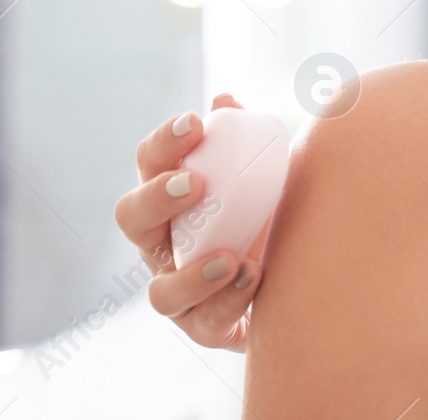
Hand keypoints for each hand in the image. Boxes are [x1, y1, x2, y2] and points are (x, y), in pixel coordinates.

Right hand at [114, 93, 272, 350]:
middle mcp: (162, 244)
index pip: (148, 164)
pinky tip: (254, 276)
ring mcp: (178, 291)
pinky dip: (228, 301)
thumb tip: (225, 99)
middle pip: (132, 220)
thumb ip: (243, 140)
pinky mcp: (204, 327)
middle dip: (157, 198)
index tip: (194, 122)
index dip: (162, 143)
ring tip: (230, 256)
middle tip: (195, 182)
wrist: (295, 277)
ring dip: (192, 274)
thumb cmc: (264, 212)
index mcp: (170, 198)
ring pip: (160, 294)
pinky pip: (205, 324)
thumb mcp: (260, 172)